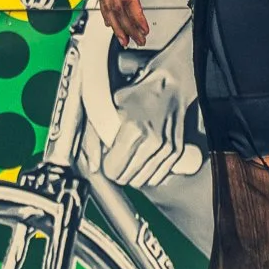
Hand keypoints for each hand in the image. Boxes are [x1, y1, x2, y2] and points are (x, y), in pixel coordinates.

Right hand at [93, 0, 165, 46]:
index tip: (144, 30)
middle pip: (117, 8)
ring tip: (122, 38)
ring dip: (115, 24)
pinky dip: (105, 12)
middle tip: (136, 41)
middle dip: (127, 27)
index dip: (136, 18)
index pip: (129, 0)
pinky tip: (109, 19)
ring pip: (106, 5)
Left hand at [99, 60, 191, 186]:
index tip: (106, 155)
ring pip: (141, 181)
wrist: (168, 86)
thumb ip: (94, 137)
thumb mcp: (108, 109)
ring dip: (132, 173)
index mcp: (133, 130)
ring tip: (130, 157)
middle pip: (125, 178)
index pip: (112, 169)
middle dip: (117, 170)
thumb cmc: (136, 95)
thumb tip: (93, 166)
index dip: (106, 164)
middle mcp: (152, 141)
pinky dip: (148, 174)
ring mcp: (166, 148)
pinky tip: (143, 160)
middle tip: (117, 156)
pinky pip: (157, 178)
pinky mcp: (176, 152)